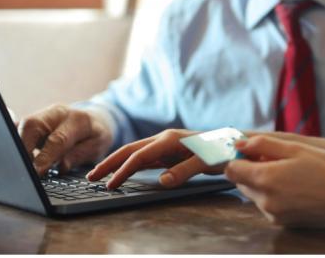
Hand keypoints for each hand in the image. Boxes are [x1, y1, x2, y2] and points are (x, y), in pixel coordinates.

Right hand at [18, 104, 113, 175]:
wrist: (95, 119)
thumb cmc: (95, 135)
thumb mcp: (97, 147)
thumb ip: (79, 155)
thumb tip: (61, 166)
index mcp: (77, 119)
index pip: (57, 139)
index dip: (45, 156)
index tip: (37, 172)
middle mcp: (57, 113)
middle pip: (32, 125)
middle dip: (23, 148)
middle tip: (23, 170)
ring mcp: (43, 114)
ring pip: (21, 126)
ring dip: (17, 146)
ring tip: (19, 166)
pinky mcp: (32, 120)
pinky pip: (17, 128)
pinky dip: (14, 141)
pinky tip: (14, 156)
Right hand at [87, 129, 221, 189]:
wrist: (235, 143)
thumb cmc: (222, 151)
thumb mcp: (206, 162)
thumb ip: (184, 171)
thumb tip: (162, 181)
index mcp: (170, 140)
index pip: (139, 156)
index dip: (123, 171)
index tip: (110, 185)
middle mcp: (164, 139)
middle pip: (130, 150)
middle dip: (109, 163)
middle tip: (90, 177)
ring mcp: (166, 144)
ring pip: (135, 152)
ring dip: (117, 163)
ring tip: (100, 175)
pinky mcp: (169, 151)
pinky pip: (144, 157)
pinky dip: (130, 164)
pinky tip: (123, 171)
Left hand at [225, 135, 324, 227]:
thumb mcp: (295, 148)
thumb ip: (262, 144)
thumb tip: (239, 144)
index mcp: (265, 179)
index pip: (231, 170)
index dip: (239, 158)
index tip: (251, 152)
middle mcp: (265, 200)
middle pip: (241, 182)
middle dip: (252, 170)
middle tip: (275, 160)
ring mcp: (273, 214)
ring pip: (254, 195)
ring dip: (263, 183)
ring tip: (289, 174)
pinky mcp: (282, 222)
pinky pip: (267, 206)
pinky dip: (273, 196)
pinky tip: (294, 188)